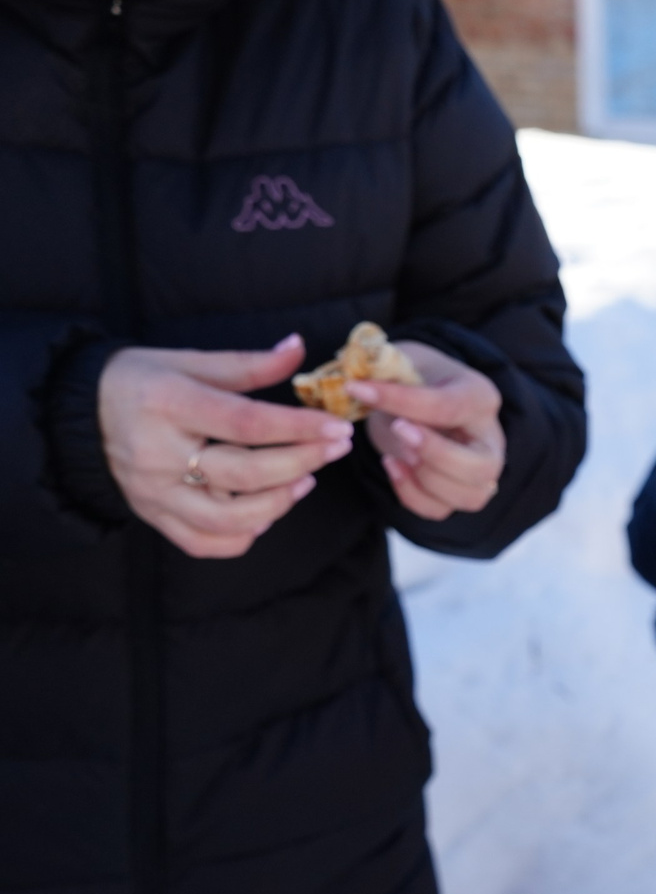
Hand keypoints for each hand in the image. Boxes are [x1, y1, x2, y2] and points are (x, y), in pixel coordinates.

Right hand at [97, 336, 353, 558]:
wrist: (79, 411)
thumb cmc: (142, 381)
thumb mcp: (189, 361)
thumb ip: (248, 364)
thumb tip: (298, 348)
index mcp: (168, 404)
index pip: (246, 424)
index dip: (299, 428)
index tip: (337, 427)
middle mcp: (158, 453)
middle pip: (246, 474)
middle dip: (303, 462)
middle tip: (337, 449)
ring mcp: (154, 492)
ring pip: (230, 520)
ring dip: (279, 504)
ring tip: (304, 480)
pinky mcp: (153, 516)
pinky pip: (205, 544)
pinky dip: (244, 536)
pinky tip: (265, 511)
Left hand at [356, 341, 503, 521]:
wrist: (423, 397)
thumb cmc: (417, 378)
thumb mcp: (407, 361)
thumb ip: (387, 368)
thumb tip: (355, 381)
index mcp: (481, 397)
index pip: (449, 407)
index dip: (402, 401)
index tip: (358, 390)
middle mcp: (490, 440)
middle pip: (481, 466)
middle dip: (435, 454)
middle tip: (397, 430)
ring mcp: (480, 472)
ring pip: (468, 496)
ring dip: (424, 479)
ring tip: (395, 452)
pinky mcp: (459, 493)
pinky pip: (440, 509)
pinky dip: (411, 494)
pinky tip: (392, 465)